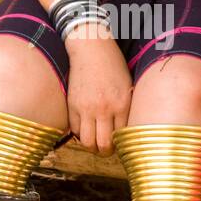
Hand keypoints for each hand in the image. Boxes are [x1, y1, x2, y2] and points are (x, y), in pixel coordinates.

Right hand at [65, 30, 132, 154]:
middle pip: (104, 146)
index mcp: (122, 104)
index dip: (122, 144)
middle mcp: (104, 109)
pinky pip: (75, 130)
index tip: (120, 143)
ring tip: (95, 142)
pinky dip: (80, 133)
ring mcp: (86, 108)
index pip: (122, 137)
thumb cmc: (112, 65)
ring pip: (87, 143)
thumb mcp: (127, 85)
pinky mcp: (72, 105)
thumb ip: (126, 108)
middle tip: (107, 149)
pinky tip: (85, 128)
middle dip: (106, 152)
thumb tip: (124, 130)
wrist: (90, 48)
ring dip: (92, 146)